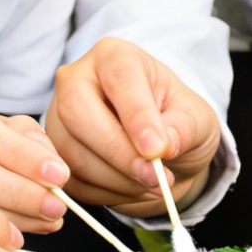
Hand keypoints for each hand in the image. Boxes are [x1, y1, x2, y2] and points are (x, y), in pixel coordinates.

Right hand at [46, 37, 220, 213]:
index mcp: (115, 57)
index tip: (157, 149)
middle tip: (153, 176)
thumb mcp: (197, 119)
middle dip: (117, 151)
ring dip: (116, 179)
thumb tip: (165, 145)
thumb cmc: (177, 121)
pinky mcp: (54, 154)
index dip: (136, 115)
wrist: (160, 149)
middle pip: (77, 111)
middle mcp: (77, 79)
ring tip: (153, 185)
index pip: (120, 78)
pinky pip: (72, 180)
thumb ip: (185, 128)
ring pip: (72, 152)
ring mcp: (57, 117)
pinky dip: (107, 194)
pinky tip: (134, 189)